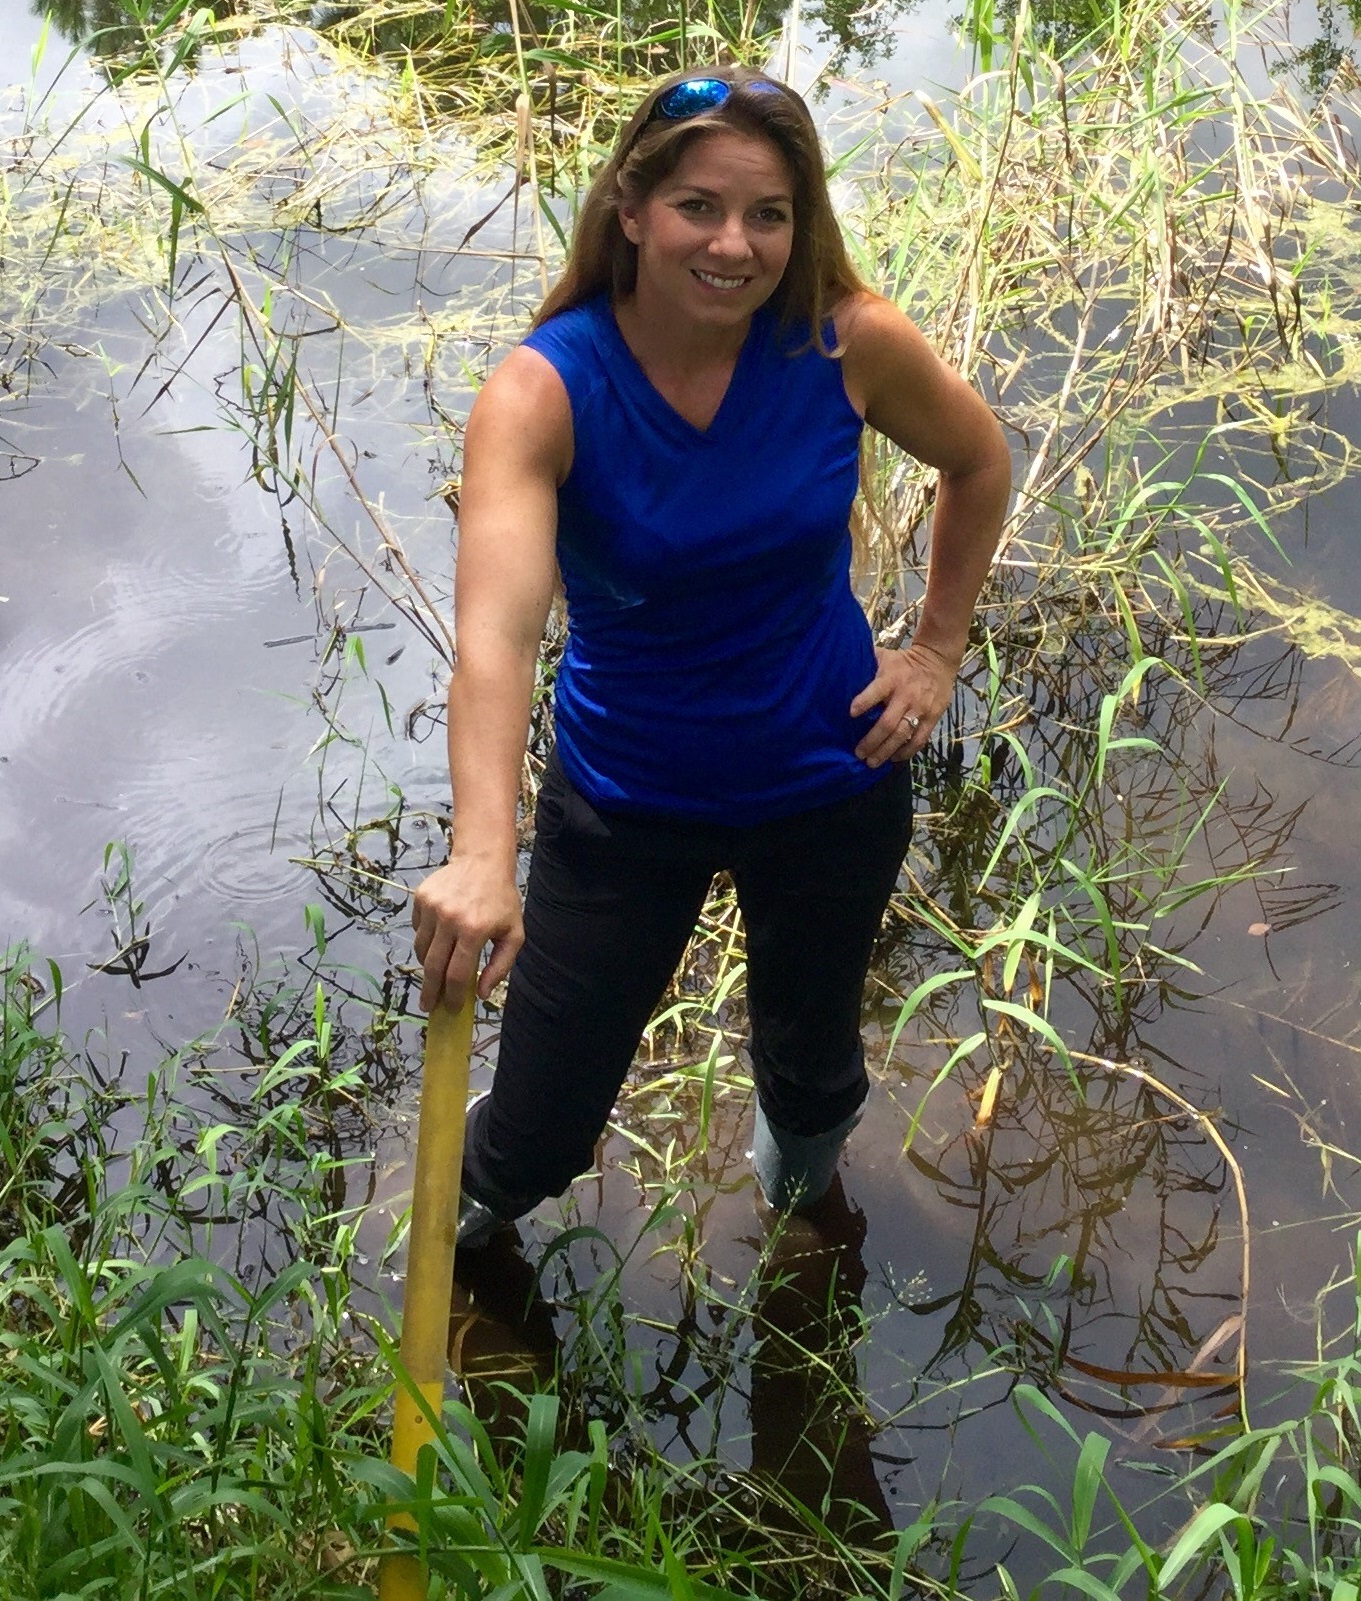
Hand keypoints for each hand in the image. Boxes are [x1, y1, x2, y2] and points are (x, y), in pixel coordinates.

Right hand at [410, 854, 523, 1012]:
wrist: (482, 861)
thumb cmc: (501, 900)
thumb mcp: (513, 933)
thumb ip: (500, 966)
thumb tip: (481, 994)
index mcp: (474, 930)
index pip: (457, 973)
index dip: (452, 996)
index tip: (450, 1009)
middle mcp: (449, 919)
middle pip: (432, 966)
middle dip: (429, 991)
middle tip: (427, 1005)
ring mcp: (431, 907)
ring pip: (421, 950)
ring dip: (426, 966)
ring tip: (435, 973)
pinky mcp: (420, 898)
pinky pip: (418, 930)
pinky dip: (425, 941)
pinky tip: (438, 939)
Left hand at [850, 642, 956, 767]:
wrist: (937, 660)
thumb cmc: (903, 662)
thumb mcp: (884, 657)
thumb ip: (866, 664)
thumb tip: (840, 669)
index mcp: (891, 679)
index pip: (877, 690)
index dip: (864, 702)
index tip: (851, 713)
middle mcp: (906, 695)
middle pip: (888, 723)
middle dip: (872, 741)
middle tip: (859, 754)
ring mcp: (920, 709)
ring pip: (902, 735)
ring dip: (886, 751)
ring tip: (872, 762)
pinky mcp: (933, 718)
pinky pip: (919, 740)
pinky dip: (906, 752)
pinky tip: (894, 758)